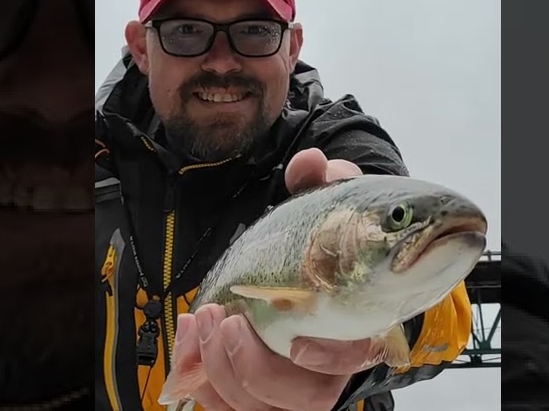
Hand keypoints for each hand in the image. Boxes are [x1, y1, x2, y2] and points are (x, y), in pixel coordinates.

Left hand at [164, 150, 376, 409]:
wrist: (316, 261)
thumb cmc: (329, 239)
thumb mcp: (330, 204)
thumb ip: (323, 183)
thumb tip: (309, 163)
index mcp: (358, 324)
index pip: (352, 361)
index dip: (326, 359)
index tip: (297, 341)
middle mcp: (329, 366)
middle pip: (302, 400)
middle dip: (253, 369)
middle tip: (226, 322)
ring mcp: (292, 383)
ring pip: (260, 408)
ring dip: (220, 373)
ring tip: (202, 323)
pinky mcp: (255, 389)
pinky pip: (229, 407)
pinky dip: (202, 382)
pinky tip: (190, 340)